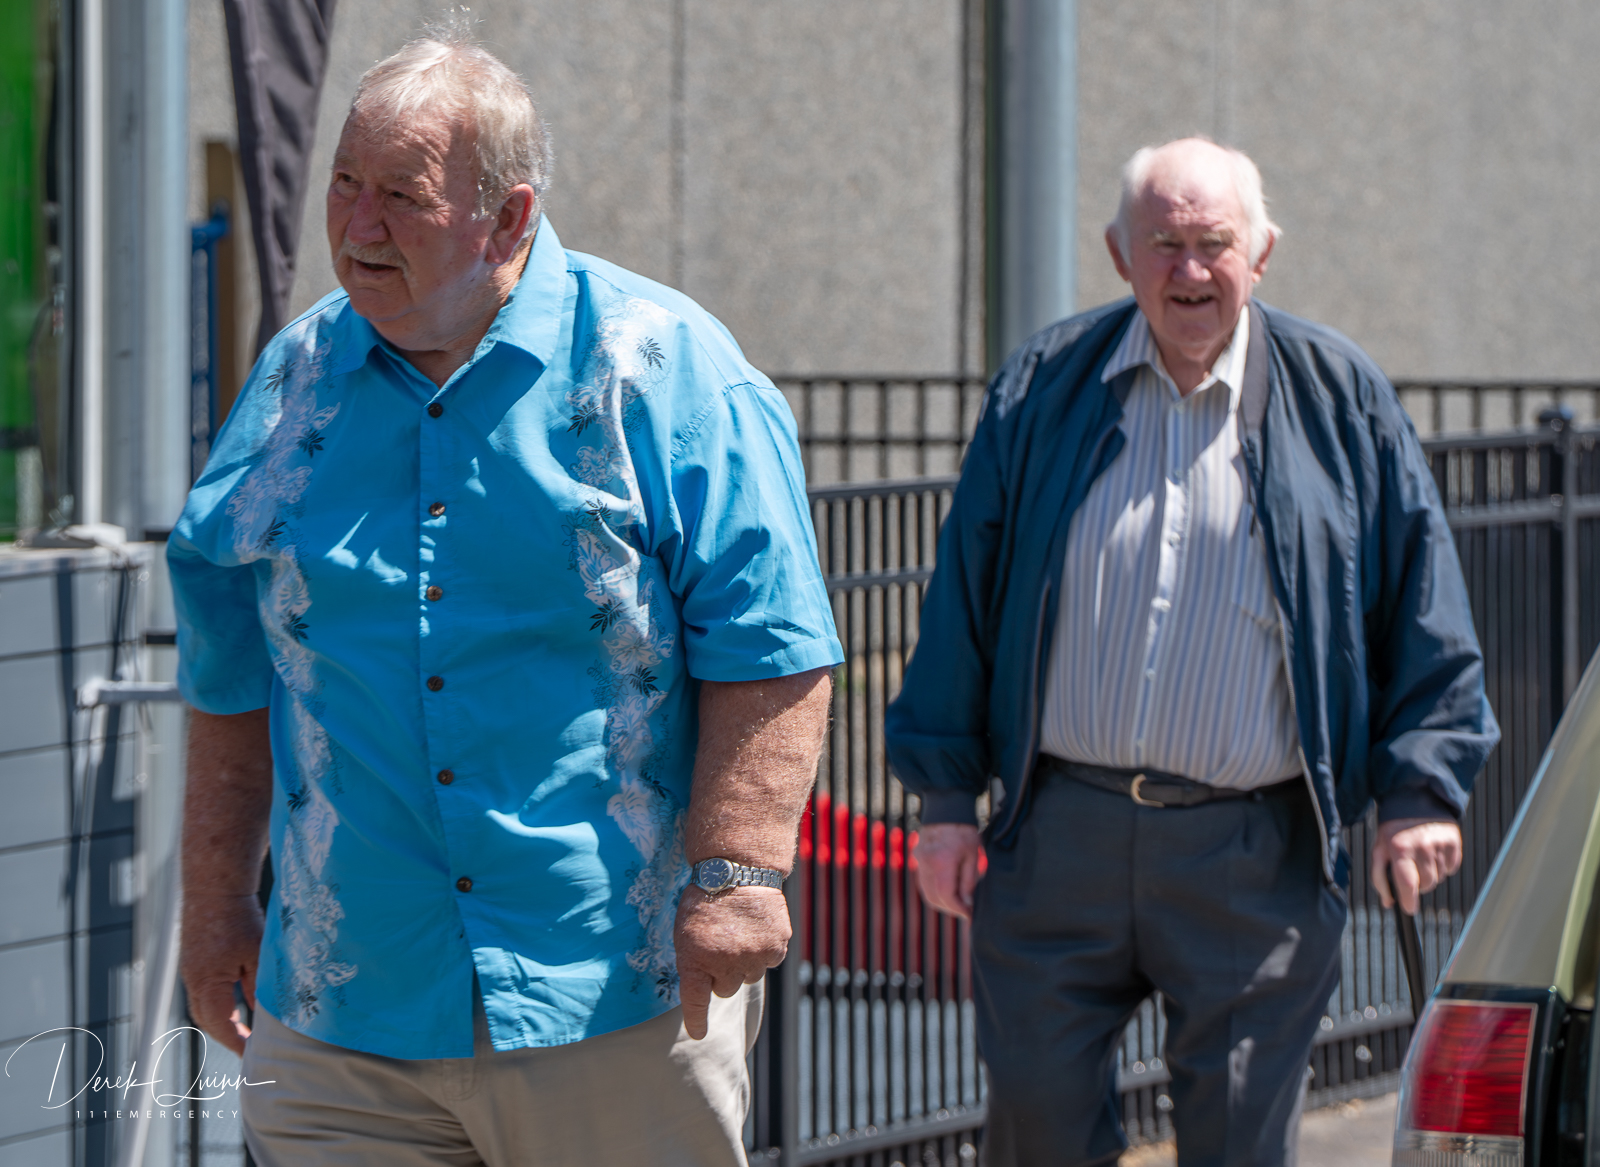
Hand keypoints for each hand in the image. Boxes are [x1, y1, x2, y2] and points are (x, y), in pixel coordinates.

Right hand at [181, 893, 263, 1055]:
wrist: (214, 887)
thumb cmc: (237, 917)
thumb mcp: (256, 955)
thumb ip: (258, 987)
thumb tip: (263, 1015)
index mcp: (207, 983)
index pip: (221, 1024)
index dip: (237, 1042)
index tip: (251, 1055)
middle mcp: (194, 981)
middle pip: (208, 1020)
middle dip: (228, 1036)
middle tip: (249, 1047)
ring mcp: (191, 971)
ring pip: (204, 1007)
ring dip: (222, 1020)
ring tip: (244, 1030)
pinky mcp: (194, 961)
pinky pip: (204, 992)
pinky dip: (218, 1003)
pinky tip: (235, 1003)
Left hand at [675, 885, 789, 1039]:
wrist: (738, 870)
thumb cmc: (706, 898)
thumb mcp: (686, 930)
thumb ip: (693, 960)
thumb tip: (704, 985)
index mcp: (695, 960)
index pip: (695, 1001)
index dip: (696, 1020)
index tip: (699, 1033)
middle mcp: (724, 965)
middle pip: (725, 989)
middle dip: (722, 973)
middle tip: (721, 945)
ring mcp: (752, 959)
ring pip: (748, 977)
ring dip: (745, 962)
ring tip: (740, 932)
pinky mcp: (775, 949)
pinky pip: (769, 961)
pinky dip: (764, 949)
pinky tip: (757, 928)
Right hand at [914, 823, 983, 919]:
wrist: (946, 808)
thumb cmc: (963, 830)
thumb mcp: (973, 855)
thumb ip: (969, 881)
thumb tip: (966, 904)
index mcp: (942, 861)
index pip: (947, 896)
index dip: (959, 910)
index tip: (970, 915)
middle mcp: (926, 863)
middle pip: (933, 898)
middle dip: (949, 909)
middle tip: (965, 910)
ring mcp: (918, 861)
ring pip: (926, 893)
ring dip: (941, 901)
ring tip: (958, 901)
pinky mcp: (917, 859)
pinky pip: (924, 882)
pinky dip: (934, 891)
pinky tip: (949, 889)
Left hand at [1371, 818, 1462, 914]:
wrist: (1416, 802)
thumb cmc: (1394, 831)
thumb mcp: (1380, 849)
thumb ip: (1380, 877)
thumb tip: (1388, 902)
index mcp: (1399, 848)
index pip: (1407, 884)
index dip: (1409, 901)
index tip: (1409, 909)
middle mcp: (1421, 846)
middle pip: (1426, 884)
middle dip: (1418, 884)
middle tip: (1411, 870)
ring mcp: (1440, 844)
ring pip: (1439, 878)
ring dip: (1430, 874)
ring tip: (1421, 857)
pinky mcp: (1454, 842)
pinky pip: (1451, 868)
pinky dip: (1443, 866)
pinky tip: (1433, 853)